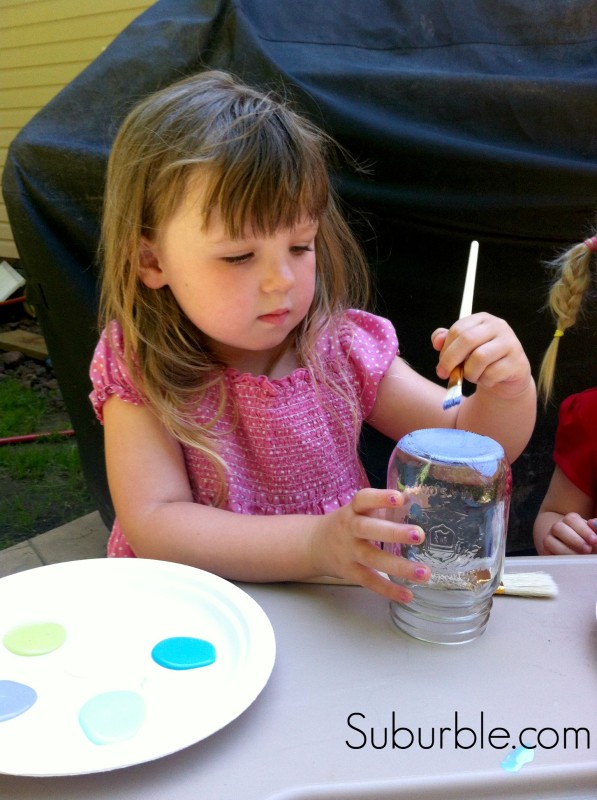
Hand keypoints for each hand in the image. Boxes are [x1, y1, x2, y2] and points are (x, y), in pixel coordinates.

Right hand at [310, 488, 429, 601]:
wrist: (314, 544)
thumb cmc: (348, 524)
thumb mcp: (360, 511)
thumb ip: (384, 509)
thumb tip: (421, 505)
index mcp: (353, 510)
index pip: (363, 500)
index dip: (380, 499)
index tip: (400, 498)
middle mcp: (349, 529)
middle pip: (368, 529)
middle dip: (394, 533)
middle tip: (420, 535)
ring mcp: (349, 552)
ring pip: (372, 559)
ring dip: (399, 567)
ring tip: (424, 573)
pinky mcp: (350, 572)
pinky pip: (370, 581)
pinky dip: (389, 590)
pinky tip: (408, 595)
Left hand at [431, 312, 531, 400]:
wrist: (506, 377)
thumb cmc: (481, 360)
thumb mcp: (462, 349)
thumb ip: (446, 341)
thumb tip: (437, 341)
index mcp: (483, 319)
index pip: (458, 329)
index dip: (445, 349)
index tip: (441, 364)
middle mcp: (498, 326)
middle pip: (467, 340)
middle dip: (450, 360)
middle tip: (443, 374)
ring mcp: (511, 343)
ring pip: (479, 357)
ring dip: (469, 372)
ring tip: (472, 376)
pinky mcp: (518, 361)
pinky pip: (492, 373)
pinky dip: (484, 381)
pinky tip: (488, 379)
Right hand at [542, 513, 596, 554]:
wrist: (578, 553)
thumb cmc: (589, 543)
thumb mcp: (594, 535)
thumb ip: (596, 528)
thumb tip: (593, 523)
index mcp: (570, 521)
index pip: (571, 519)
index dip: (583, 530)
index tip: (594, 540)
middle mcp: (557, 528)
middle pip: (558, 528)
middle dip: (574, 540)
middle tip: (588, 549)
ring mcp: (549, 540)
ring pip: (548, 541)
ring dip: (566, 550)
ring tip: (580, 556)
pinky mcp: (546, 552)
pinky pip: (547, 554)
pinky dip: (559, 557)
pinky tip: (572, 561)